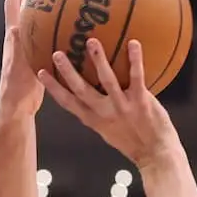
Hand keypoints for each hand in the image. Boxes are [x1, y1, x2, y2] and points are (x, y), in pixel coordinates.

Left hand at [0, 0, 43, 118]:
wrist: (18, 106)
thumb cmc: (16, 86)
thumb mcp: (18, 64)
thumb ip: (18, 45)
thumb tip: (15, 26)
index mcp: (13, 38)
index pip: (12, 7)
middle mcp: (19, 39)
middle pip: (24, 8)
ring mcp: (28, 47)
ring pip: (35, 20)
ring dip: (41, 6)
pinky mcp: (37, 57)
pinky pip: (46, 36)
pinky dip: (54, 27)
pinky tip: (66, 24)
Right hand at [38, 38, 180, 168]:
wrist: (155, 154)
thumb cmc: (134, 142)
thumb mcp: (109, 131)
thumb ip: (100, 115)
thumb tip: (93, 98)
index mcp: (93, 120)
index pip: (68, 102)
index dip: (53, 87)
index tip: (41, 72)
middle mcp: (104, 113)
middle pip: (81, 89)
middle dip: (68, 71)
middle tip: (57, 53)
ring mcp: (122, 107)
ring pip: (106, 80)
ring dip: (98, 60)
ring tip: (91, 42)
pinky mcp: (141, 102)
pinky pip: (137, 77)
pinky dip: (135, 60)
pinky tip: (134, 43)